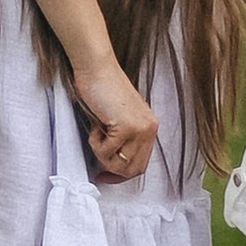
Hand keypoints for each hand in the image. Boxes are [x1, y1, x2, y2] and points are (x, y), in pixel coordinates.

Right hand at [73, 58, 158, 181]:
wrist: (96, 68)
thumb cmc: (102, 89)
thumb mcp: (120, 118)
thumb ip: (124, 139)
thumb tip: (113, 167)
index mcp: (150, 127)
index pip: (141, 164)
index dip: (122, 174)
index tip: (105, 176)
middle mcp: (150, 129)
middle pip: (133, 170)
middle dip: (111, 169)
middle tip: (97, 160)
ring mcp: (140, 129)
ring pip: (119, 164)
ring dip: (101, 154)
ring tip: (97, 133)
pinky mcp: (126, 127)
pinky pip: (106, 151)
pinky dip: (95, 142)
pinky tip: (96, 123)